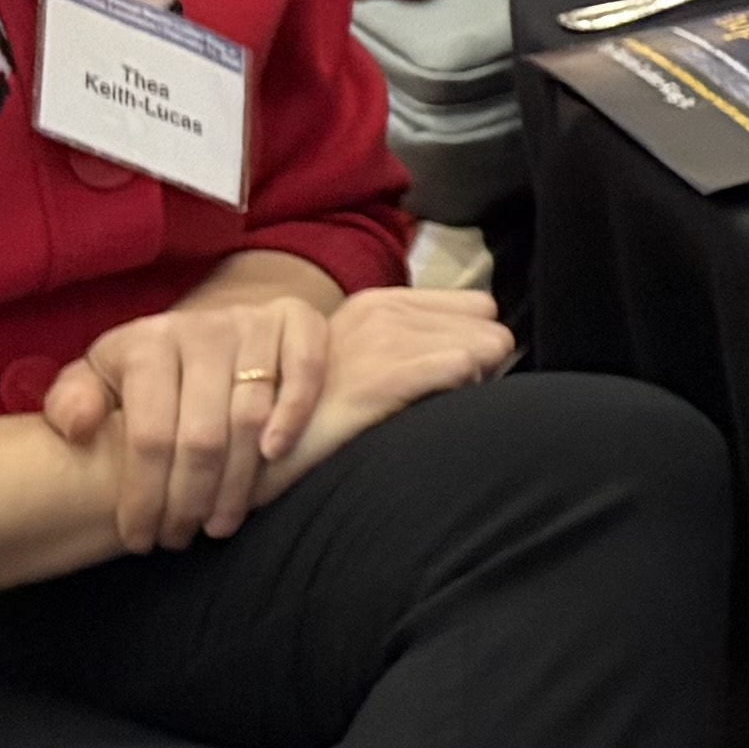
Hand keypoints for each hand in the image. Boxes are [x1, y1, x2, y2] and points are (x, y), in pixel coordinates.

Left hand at [40, 272, 342, 552]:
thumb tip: (78, 429)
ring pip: (250, 419)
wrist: (216, 325)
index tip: (140, 538)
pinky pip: (304, 371)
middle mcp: (202, 329)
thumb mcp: (101, 378)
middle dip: (188, 501)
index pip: (149, 434)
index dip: (145, 496)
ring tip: (218, 524)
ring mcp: (254, 324)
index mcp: (146, 343)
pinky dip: (294, 416)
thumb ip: (73, 401)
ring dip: (236, 485)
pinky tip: (274, 457)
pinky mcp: (299, 322)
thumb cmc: (151, 371)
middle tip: (179, 539)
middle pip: (202, 437)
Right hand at [272, 285, 516, 486]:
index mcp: (381, 302)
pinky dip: (461, 390)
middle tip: (445, 396)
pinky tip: (427, 411)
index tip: (455, 376)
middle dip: (482, 364)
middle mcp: (383, 312)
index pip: (479, 307)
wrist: (257, 444)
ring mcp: (380, 341)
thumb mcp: (364, 357)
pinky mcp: (380, 377)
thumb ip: (412, 342)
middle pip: (491, 329)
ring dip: (474, 384)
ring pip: (486, 348)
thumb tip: (478, 356)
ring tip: (429, 406)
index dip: (475, 343)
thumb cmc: (319, 412)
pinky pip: (459, 367)